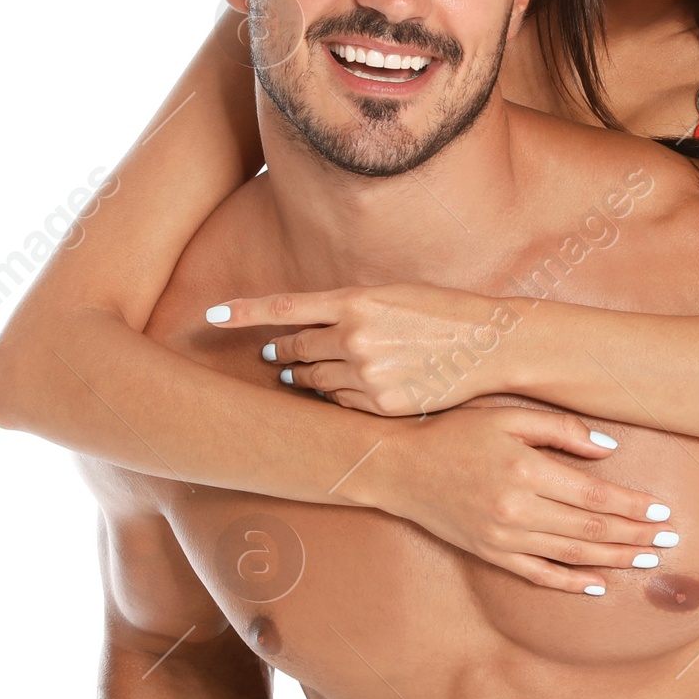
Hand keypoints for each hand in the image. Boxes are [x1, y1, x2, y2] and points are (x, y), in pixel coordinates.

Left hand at [208, 285, 525, 414]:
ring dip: (306, 375)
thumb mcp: (392, 294)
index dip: (241, 312)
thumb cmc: (441, 312)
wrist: (488, 344)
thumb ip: (348, 306)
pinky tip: (353, 388)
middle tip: (273, 355)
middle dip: (280, 351)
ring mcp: (366, 373)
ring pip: (314, 379)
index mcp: (355, 300)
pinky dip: (338, 396)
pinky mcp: (380, 404)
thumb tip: (308, 323)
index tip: (210, 317)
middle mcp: (354, 336)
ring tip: (306, 372)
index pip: (282, 307)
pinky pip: (341, 403)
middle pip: (294, 348)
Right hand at [369, 406, 675, 594]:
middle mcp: (517, 509)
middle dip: (635, 536)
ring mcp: (502, 538)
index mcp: (525, 470)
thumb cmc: (455, 433)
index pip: (595, 494)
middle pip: (591, 528)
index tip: (662, 510)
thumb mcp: (507, 415)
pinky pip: (538, 575)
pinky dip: (571, 583)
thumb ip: (560, 429)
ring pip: (572, 554)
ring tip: (648, 561)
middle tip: (670, 541)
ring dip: (615, 559)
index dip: (633, 506)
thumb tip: (610, 450)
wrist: (399, 468)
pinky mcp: (490, 554)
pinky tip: (598, 585)